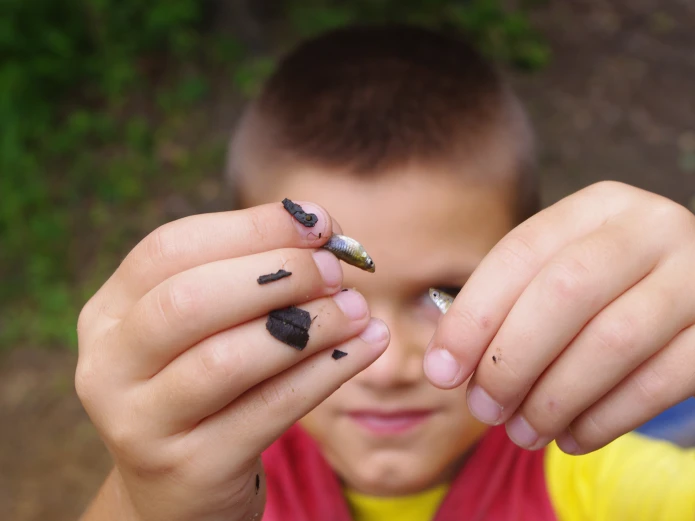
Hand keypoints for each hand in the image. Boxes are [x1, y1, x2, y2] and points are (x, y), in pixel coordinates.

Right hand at [76, 202, 388, 520]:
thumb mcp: (207, 329)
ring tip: (358, 309)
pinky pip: (269, 410)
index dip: (251, 227)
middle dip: (277, 274)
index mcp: (107, 314)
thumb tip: (322, 229)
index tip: (320, 222)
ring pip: (227, 360)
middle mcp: (108, 368)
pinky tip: (366, 346)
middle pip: (189, 299)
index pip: (170, 247)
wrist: (180, 490)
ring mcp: (141, 425)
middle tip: (337, 270)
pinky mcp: (191, 470)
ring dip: (309, 324)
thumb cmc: (206, 389)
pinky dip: (327, 371)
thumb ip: (247, 277)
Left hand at [424, 181, 694, 454]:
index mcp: (599, 205)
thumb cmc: (624, 305)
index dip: (473, 315)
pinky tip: (572, 438)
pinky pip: (655, 384)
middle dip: (510, 362)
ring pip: (609, 342)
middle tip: (484, 411)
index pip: (520, 252)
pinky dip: (602, 419)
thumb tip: (446, 364)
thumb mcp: (572, 286)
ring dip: (553, 399)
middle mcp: (653, 224)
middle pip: (563, 293)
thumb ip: (512, 311)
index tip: (442, 372)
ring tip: (523, 433)